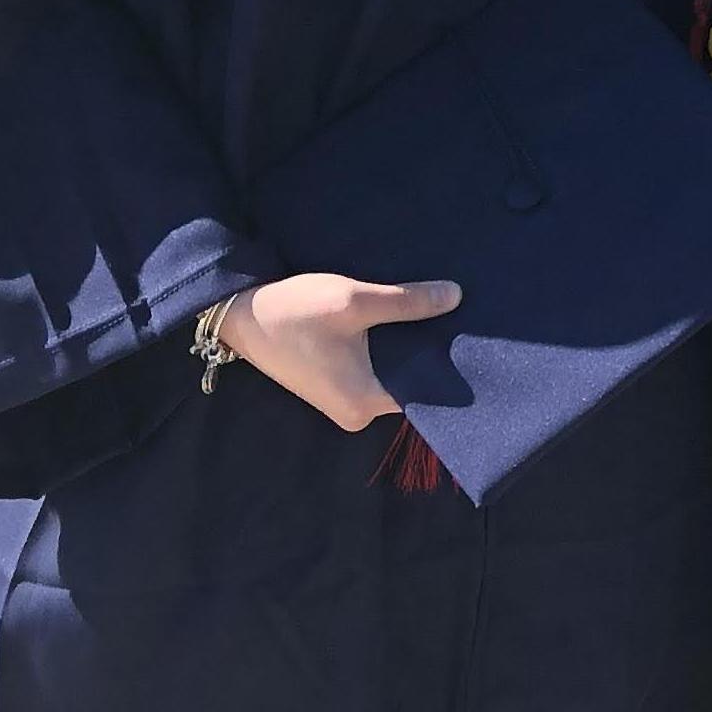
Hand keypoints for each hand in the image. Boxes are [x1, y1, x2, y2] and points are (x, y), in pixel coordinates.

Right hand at [216, 272, 460, 430]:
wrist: (241, 314)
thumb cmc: (295, 311)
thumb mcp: (354, 300)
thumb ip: (407, 301)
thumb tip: (457, 296)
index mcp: (365, 404)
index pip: (426, 390)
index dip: (447, 360)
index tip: (470, 334)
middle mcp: (358, 415)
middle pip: (410, 383)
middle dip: (428, 351)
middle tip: (456, 316)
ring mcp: (345, 403)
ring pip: (392, 375)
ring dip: (405, 348)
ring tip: (432, 316)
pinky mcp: (336, 388)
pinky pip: (375, 372)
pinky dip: (386, 351)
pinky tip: (401, 324)